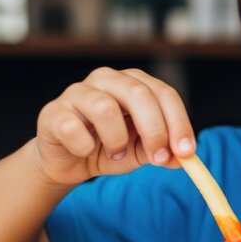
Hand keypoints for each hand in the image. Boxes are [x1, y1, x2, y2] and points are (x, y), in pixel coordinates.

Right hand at [33, 67, 195, 184]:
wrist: (70, 161)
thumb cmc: (110, 148)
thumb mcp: (143, 151)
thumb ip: (164, 152)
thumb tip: (184, 158)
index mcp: (135, 84)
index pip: (165, 94)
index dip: (179, 123)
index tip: (187, 152)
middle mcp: (108, 79)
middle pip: (139, 94)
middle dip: (155, 130)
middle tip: (159, 158)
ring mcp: (78, 92)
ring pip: (105, 108)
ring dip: (117, 140)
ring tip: (115, 154)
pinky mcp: (53, 111)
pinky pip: (73, 127)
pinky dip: (85, 146)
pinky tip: (86, 151)